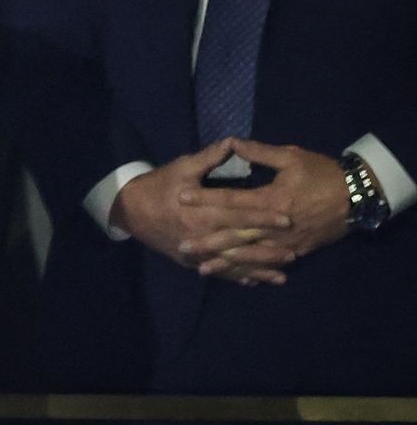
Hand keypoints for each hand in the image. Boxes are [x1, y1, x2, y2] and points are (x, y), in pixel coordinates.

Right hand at [112, 139, 293, 286]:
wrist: (129, 210)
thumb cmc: (158, 185)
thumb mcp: (182, 167)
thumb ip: (209, 158)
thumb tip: (233, 142)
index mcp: (200, 211)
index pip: (238, 215)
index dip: (263, 217)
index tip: (287, 218)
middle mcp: (200, 235)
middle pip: (239, 243)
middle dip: (267, 248)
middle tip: (294, 251)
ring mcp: (195, 252)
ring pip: (231, 263)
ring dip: (257, 269)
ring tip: (283, 274)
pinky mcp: (190, 261)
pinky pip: (217, 272)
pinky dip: (237, 278)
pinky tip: (256, 282)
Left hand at [179, 139, 351, 279]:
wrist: (358, 197)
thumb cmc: (323, 173)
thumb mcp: (292, 157)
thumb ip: (260, 153)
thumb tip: (232, 143)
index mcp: (272, 199)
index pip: (232, 199)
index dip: (205, 198)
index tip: (180, 198)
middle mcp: (276, 225)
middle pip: (237, 234)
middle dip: (209, 241)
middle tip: (182, 247)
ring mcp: (287, 241)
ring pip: (252, 254)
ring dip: (226, 263)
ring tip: (202, 269)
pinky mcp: (297, 250)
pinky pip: (271, 263)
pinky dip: (254, 272)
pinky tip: (237, 279)